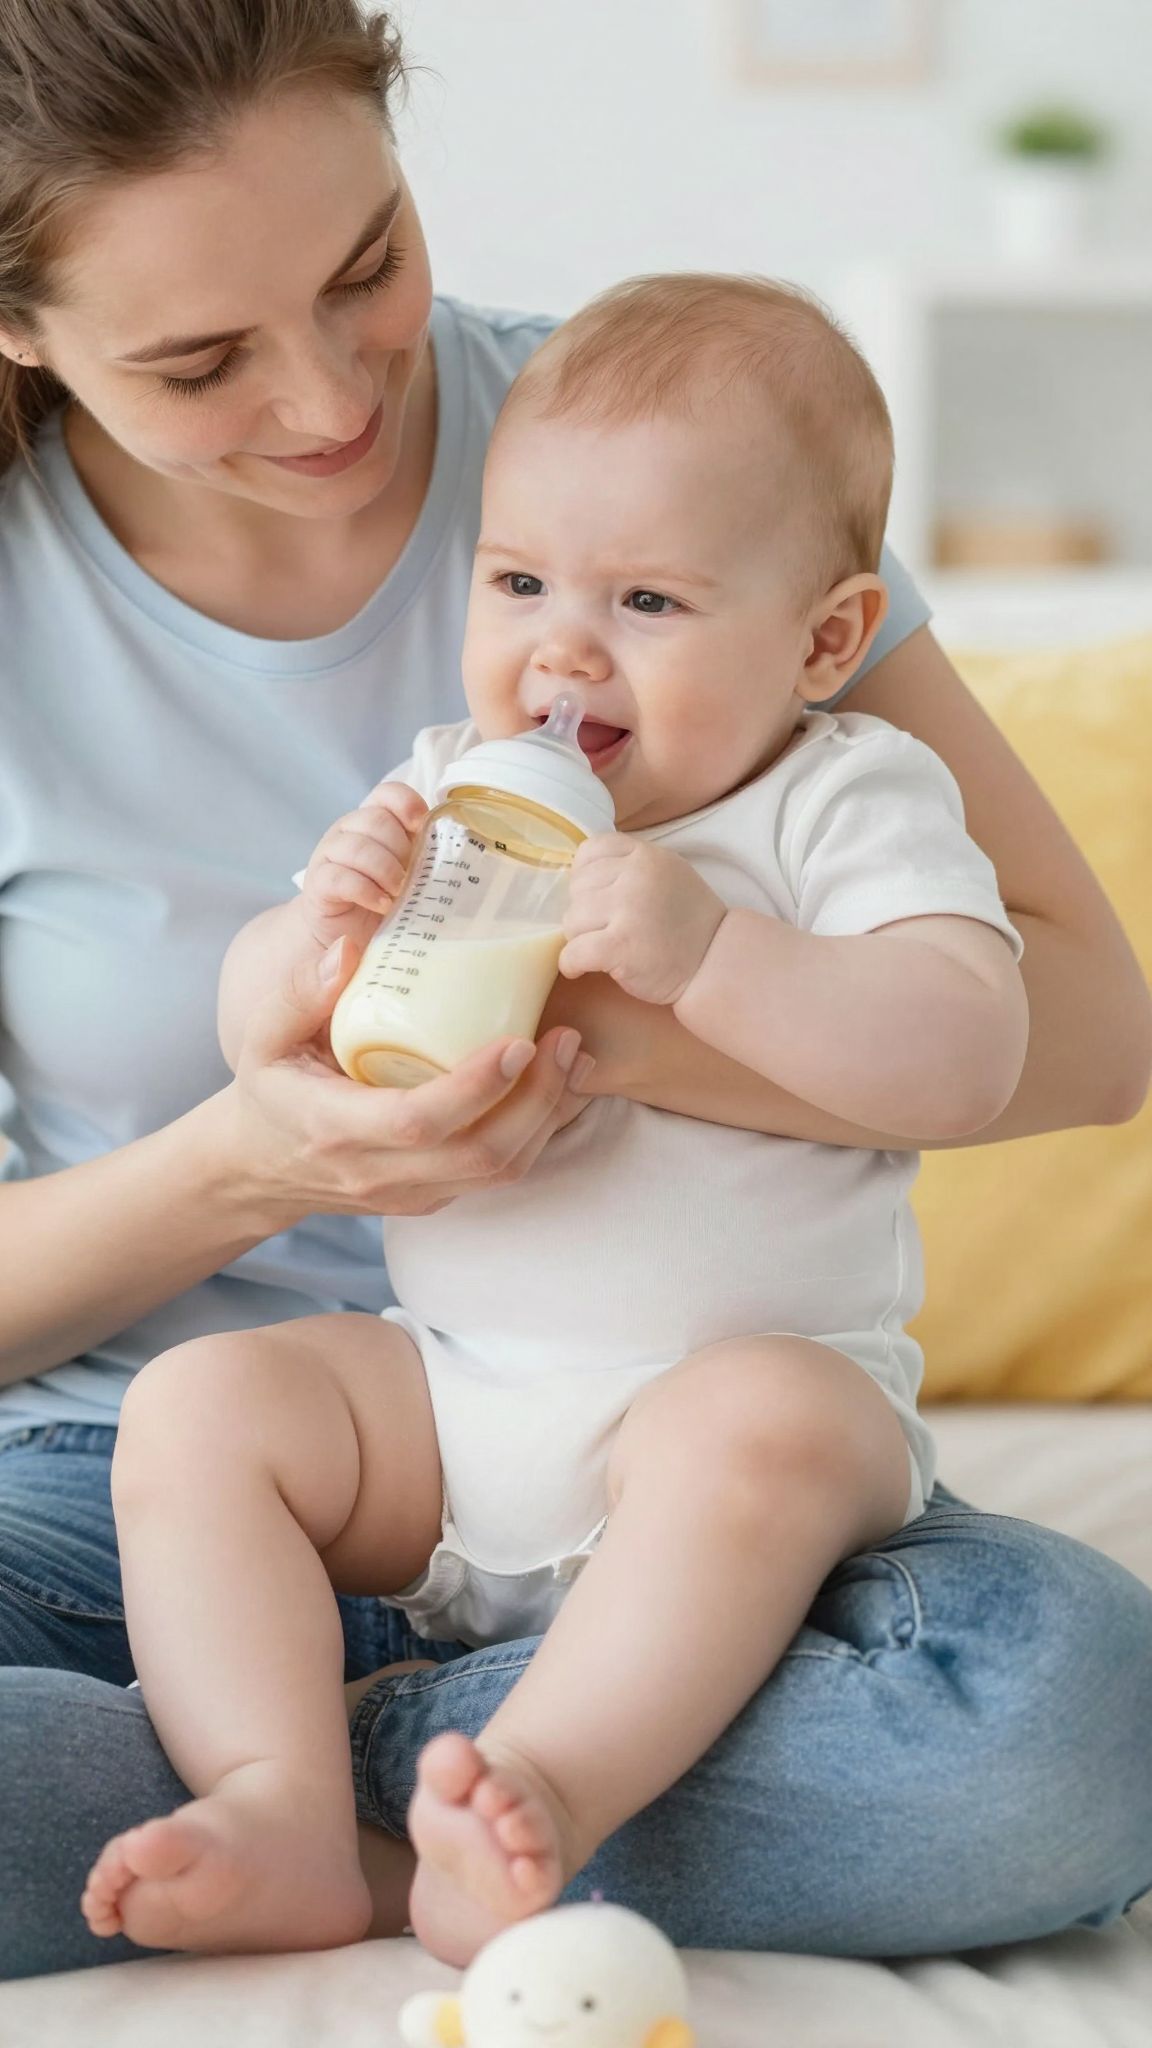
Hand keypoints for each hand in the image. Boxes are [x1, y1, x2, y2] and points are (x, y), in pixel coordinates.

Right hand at [226, 933, 588, 1221]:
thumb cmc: (271, 1089)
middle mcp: (378, 1173)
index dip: (475, 1087)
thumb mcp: (263, 1036)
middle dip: (537, 1100)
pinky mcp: (435, 1197)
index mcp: (334, 1128)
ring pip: (499, 1172)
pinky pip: (499, 1174)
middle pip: (477, 1154)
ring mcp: (412, 1193)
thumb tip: (350, 948)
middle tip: (567, 1039)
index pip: (417, 1121)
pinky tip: (561, 1084)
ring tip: (576, 1056)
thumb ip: (299, 991)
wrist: (263, 1167)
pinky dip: (542, 1131)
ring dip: (550, 1117)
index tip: (518, 1040)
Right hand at [298, 781, 428, 953]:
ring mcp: (330, 854)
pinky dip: (366, 891)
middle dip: (400, 849)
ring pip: (357, 846)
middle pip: (375, 819)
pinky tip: (381, 904)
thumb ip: (426, 855)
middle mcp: (349, 830)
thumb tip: (459, 845)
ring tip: (398, 893)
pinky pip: (340, 877)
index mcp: (374, 821)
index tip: (421, 828)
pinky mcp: (318, 883)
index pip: (387, 793)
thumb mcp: (411, 873)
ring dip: (385, 871)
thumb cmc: (386, 899)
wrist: (348, 933)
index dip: (406, 803)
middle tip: (410, 877)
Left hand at [559, 834, 726, 1005]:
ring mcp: (628, 910)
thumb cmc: (689, 922)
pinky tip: (579, 968)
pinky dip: (570, 964)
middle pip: (577, 888)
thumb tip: (579, 874)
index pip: (590, 851)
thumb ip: (630, 866)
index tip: (595, 897)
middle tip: (605, 929)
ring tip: (601, 949)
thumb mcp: (668, 873)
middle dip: (584, 911)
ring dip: (579, 939)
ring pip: (571, 920)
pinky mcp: (620, 946)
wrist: (716, 961)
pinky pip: (573, 952)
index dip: (585, 876)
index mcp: (645, 855)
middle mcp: (635, 877)